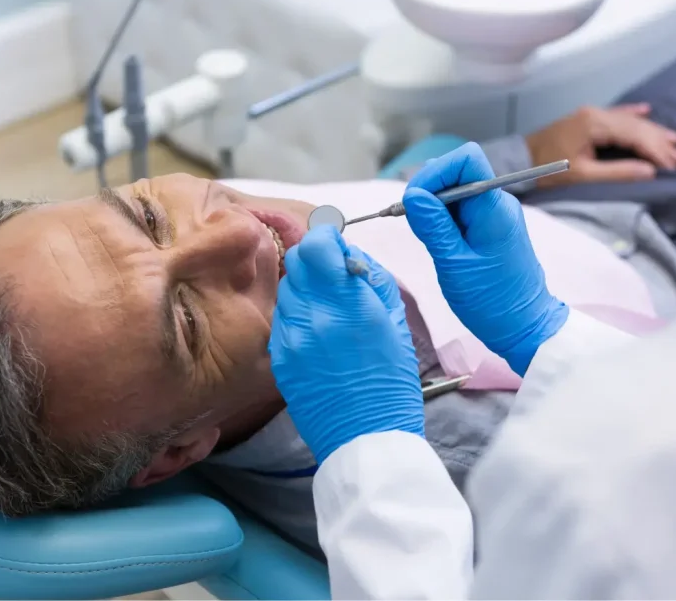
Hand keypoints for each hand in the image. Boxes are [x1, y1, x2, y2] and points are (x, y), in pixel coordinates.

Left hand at [269, 225, 422, 463]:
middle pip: (297, 261)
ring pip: (287, 288)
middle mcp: (314, 316)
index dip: (326, 238)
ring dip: (305, 287)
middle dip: (315, 259)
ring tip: (328, 308)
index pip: (317, 245)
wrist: (366, 437)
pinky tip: (317, 334)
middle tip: (333, 275)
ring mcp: (291, 338)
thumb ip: (371, 280)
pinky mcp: (279, 357)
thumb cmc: (391, 382)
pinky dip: (297, 316)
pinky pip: (282, 319)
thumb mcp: (396, 322)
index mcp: (350, 305)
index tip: (335, 244)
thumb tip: (348, 254)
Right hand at [402, 143, 568, 374]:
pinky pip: (461, 209)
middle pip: (457, 172)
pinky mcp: (490, 227)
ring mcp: (495, 214)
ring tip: (428, 239)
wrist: (524, 326)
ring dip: (434, 208)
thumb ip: (433, 226)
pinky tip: (439, 243)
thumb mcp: (453, 264)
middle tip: (415, 225)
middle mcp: (498, 203)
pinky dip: (443, 220)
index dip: (436, 172)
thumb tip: (412, 194)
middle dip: (429, 191)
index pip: (466, 159)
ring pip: (455, 191)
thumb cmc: (492, 301)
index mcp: (494, 208)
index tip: (415, 202)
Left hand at [526, 104, 675, 188]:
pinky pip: (615, 114)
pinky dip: (632, 115)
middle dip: (658, 142)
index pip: (635, 135)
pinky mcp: (585, 119)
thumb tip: (650, 171)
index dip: (656, 150)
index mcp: (594, 124)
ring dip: (650, 131)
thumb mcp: (583, 175)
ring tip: (673, 141)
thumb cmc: (547, 170)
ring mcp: (590, 114)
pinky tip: (646, 111)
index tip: (672, 165)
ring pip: (628, 120)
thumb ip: (617, 172)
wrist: (519, 161)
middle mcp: (595, 114)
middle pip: (635, 125)